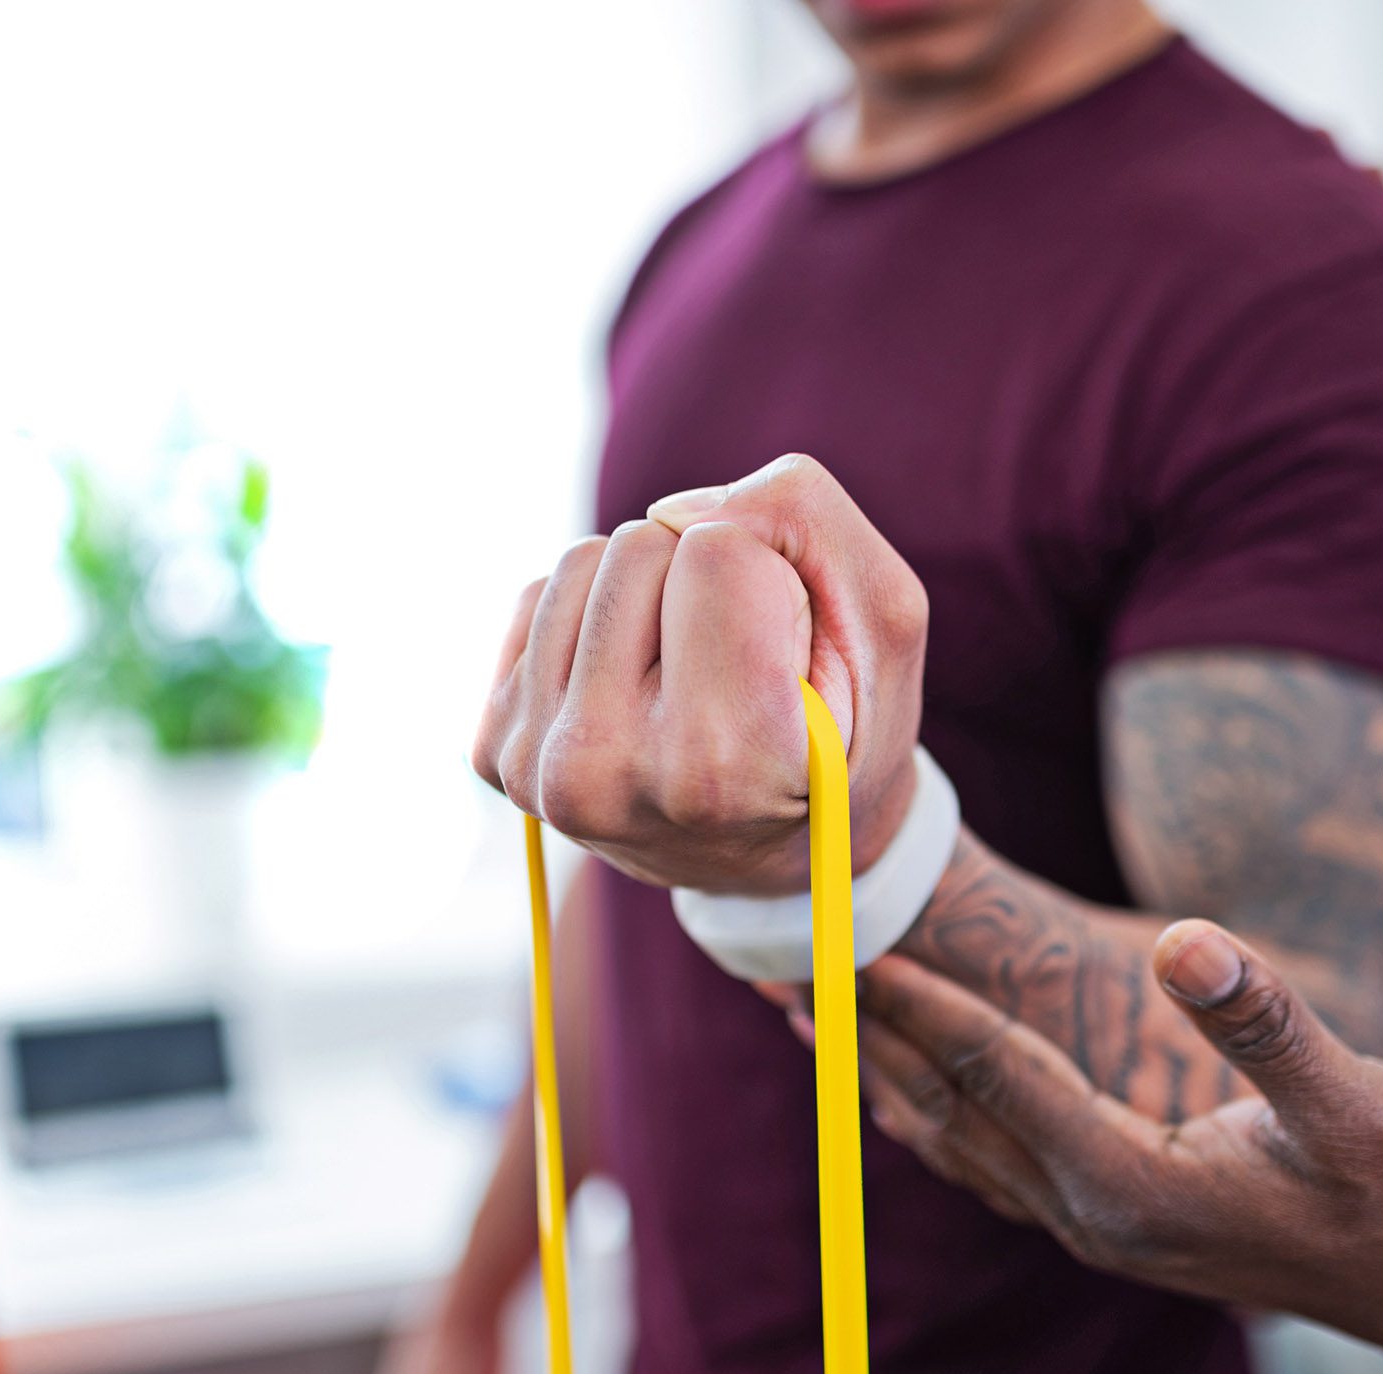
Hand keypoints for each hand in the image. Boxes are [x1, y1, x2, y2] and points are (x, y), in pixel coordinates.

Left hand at [471, 453, 928, 894]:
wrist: (784, 854)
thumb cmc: (847, 728)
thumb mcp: (884, 620)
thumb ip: (805, 519)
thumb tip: (667, 510)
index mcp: (723, 765)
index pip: (718, 551)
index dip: (772, 580)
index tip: (787, 664)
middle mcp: (611, 779)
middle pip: (641, 543)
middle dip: (703, 577)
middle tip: (738, 670)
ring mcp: (541, 772)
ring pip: (583, 559)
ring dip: (646, 591)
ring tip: (688, 675)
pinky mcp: (499, 754)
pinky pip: (536, 598)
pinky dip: (594, 621)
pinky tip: (634, 688)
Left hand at [853, 919, 1382, 1342]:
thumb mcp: (1355, 1096)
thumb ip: (1265, 1022)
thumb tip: (1188, 941)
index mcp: (1130, 1181)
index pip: (993, 1074)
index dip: (915, 1003)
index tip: (841, 943)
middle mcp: (1090, 1212)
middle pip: (944, 1108)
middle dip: (859, 1036)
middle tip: (777, 963)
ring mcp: (1093, 1223)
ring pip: (953, 1139)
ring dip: (878, 1070)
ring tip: (810, 1011)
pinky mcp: (1109, 1218)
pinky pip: (986, 1157)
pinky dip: (930, 1103)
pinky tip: (906, 1077)